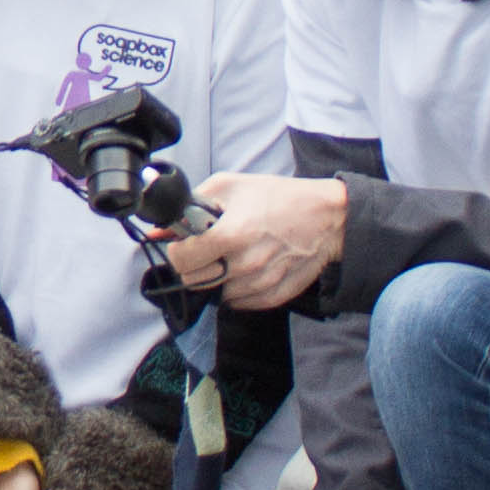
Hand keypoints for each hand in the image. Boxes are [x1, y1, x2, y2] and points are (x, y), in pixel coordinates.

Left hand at [160, 170, 347, 311]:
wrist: (327, 218)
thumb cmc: (278, 197)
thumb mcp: (231, 186)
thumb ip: (192, 205)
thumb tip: (162, 229)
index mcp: (232, 234)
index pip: (183, 260)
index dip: (178, 251)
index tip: (185, 244)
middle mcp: (245, 264)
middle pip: (196, 281)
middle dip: (194, 266)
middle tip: (206, 250)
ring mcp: (260, 283)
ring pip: (217, 293)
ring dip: (218, 277)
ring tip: (233, 255)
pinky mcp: (274, 297)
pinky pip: (239, 303)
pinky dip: (237, 289)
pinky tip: (246, 268)